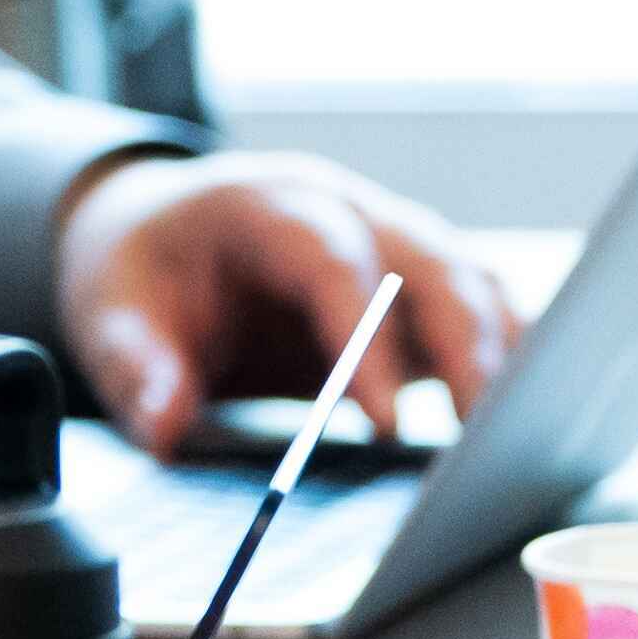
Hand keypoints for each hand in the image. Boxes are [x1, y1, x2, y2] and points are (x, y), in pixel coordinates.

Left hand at [55, 150, 521, 458]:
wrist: (155, 228)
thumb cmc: (141, 269)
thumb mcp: (110, 314)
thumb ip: (135, 369)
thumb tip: (164, 427)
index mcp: (266, 203)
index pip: (331, 261)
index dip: (364, 340)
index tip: (383, 424)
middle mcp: (344, 208)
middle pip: (428, 261)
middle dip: (465, 343)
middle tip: (484, 435)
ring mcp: (387, 239)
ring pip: (470, 277)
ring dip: (500, 349)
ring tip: (520, 433)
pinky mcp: (412, 281)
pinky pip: (478, 304)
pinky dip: (507, 351)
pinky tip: (527, 415)